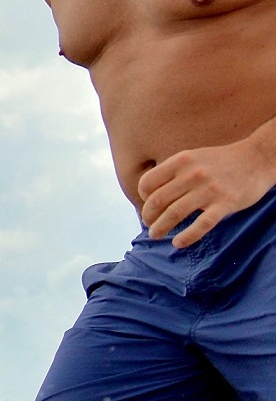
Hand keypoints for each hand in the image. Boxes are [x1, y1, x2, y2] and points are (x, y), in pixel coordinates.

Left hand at [141, 137, 275, 246]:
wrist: (259, 158)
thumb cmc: (221, 162)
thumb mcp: (194, 157)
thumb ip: (173, 172)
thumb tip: (150, 195)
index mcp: (182, 161)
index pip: (148, 183)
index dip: (142, 198)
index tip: (148, 205)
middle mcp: (193, 174)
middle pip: (157, 201)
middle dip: (148, 216)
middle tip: (150, 225)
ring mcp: (209, 189)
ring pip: (174, 213)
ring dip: (160, 228)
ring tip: (156, 235)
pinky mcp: (226, 203)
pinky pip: (201, 225)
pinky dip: (186, 237)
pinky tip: (178, 243)